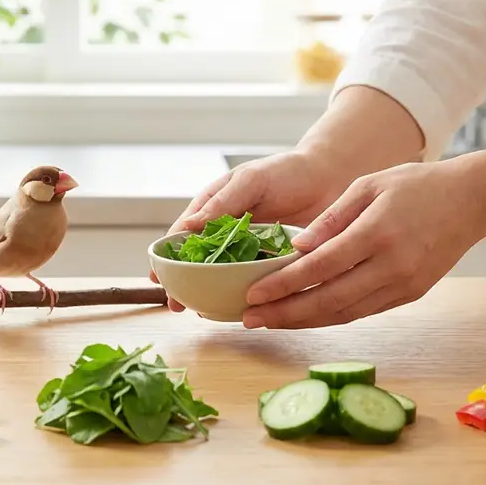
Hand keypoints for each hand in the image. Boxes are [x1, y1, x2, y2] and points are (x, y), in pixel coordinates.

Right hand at [150, 149, 353, 311]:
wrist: (329, 179)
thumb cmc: (285, 172)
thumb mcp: (250, 180)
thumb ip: (221, 203)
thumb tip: (187, 226)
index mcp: (213, 210)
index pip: (182, 236)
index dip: (167, 257)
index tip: (156, 277)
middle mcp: (225, 234)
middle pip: (195, 263)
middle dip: (182, 284)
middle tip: (176, 304)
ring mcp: (246, 251)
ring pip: (221, 278)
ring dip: (209, 295)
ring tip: (201, 312)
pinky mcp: (270, 264)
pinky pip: (251, 284)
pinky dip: (242, 297)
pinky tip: (236, 310)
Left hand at [241, 161, 485, 328]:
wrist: (471, 201)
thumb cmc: (416, 185)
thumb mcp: (368, 186)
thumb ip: (330, 219)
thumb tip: (296, 248)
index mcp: (376, 233)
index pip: (319, 268)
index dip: (282, 285)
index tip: (253, 294)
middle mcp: (390, 266)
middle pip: (327, 300)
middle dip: (284, 313)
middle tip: (250, 318)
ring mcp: (403, 285)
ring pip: (344, 313)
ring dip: (304, 321)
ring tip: (270, 321)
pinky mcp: (410, 294)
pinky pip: (363, 312)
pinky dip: (331, 316)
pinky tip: (305, 316)